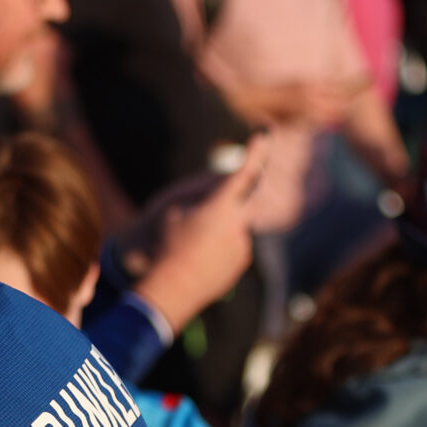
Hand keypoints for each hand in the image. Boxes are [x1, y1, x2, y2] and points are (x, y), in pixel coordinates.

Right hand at [132, 134, 270, 332]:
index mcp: (220, 208)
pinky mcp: (240, 265)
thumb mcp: (172, 207)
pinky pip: (234, 247)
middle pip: (241, 204)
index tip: (263, 135)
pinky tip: (196, 260)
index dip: (256, 153)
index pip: (244, 174)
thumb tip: (224, 180)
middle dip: (225, 204)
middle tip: (199, 217)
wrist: (168, 291)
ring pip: (235, 227)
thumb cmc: (163, 244)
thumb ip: (201, 188)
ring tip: (189, 247)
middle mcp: (238, 226)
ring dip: (219, 229)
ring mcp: (242, 248)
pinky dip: (219, 248)